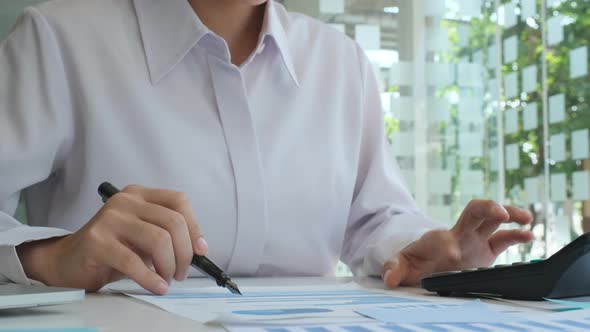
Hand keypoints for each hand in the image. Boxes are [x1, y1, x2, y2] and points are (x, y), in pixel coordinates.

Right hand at [17, 185, 206, 293]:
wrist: (68, 261)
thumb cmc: (113, 249)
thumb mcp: (144, 236)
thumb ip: (168, 234)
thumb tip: (198, 248)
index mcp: (140, 195)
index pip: (179, 201)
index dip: (195, 227)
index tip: (201, 250)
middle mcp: (125, 201)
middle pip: (173, 221)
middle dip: (184, 252)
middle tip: (181, 273)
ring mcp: (109, 218)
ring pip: (158, 239)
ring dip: (169, 266)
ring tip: (167, 279)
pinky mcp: (96, 241)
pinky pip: (133, 261)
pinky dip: (150, 278)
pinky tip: (157, 286)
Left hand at [382, 199, 532, 287]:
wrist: (424, 261)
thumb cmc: (413, 262)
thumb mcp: (402, 265)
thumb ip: (395, 268)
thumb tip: (390, 277)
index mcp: (441, 240)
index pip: (448, 234)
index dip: (450, 244)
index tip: (452, 253)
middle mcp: (461, 236)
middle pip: (476, 212)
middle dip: (488, 208)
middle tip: (502, 213)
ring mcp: (475, 241)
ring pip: (493, 221)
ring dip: (510, 214)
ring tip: (527, 218)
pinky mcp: (486, 250)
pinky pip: (504, 239)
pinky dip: (517, 236)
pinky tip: (530, 236)